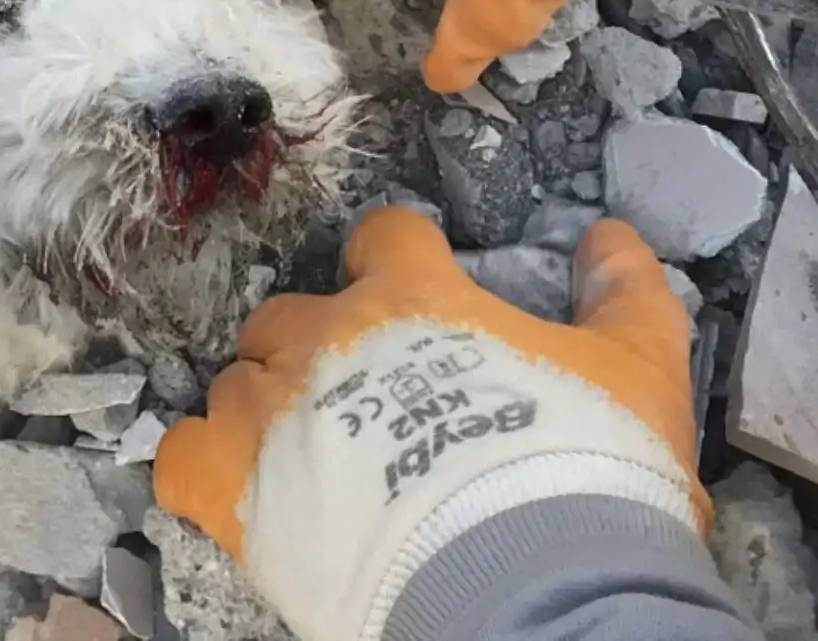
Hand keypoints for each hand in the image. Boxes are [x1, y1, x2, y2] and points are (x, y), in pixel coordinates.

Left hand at [153, 207, 701, 640]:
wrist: (527, 583)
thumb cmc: (581, 468)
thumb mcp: (638, 368)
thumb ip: (624, 294)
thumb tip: (612, 234)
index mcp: (409, 297)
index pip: (382, 237)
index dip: (395, 259)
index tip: (410, 288)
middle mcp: (321, 337)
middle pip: (288, 314)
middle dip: (313, 345)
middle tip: (357, 398)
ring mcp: (265, 409)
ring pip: (233, 381)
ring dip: (262, 407)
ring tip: (303, 459)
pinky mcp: (228, 485)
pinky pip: (179, 456)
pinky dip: (199, 466)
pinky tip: (233, 489)